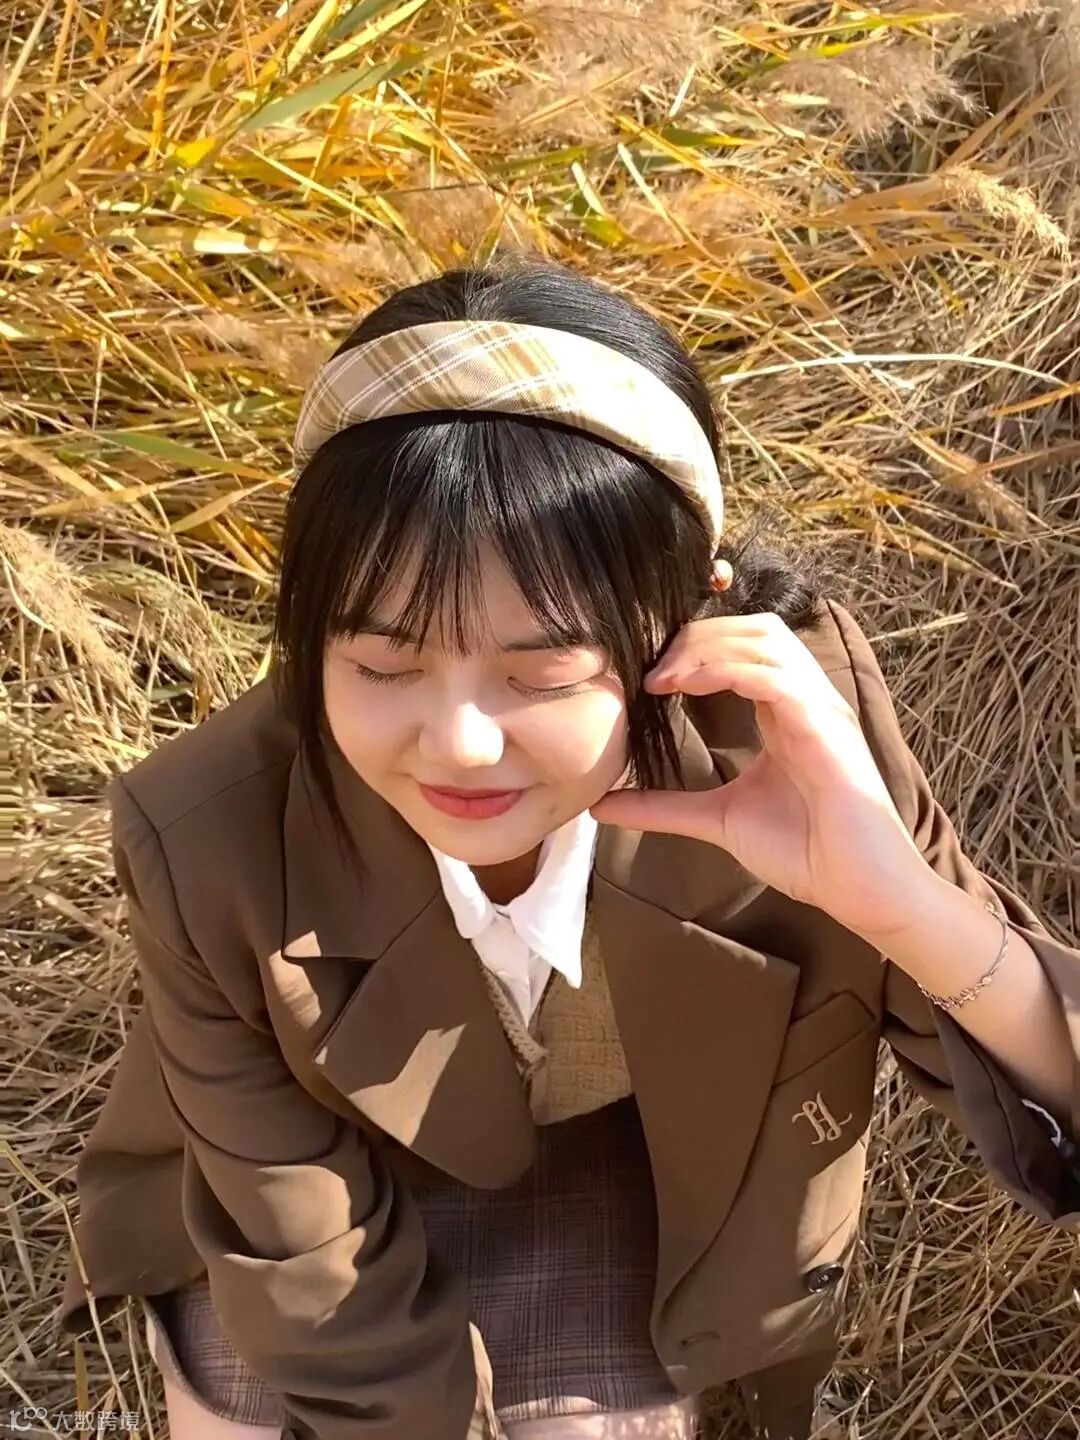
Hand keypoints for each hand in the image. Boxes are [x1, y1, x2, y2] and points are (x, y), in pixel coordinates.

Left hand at [588, 611, 932, 937]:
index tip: (647, 675)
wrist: (858, 888)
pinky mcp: (825, 726)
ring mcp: (819, 707)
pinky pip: (775, 676)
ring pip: (764, 639)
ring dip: (706, 647)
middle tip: (651, 670)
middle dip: (696, 636)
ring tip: (663, 676)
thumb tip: (600, 805)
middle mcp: (806, 698)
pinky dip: (728, 669)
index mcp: (786, 710)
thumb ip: (662, 806)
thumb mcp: (717, 819)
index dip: (695, 645)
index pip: (744, 646)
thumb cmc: (805, 852)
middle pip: (752, 628)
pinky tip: (689, 684)